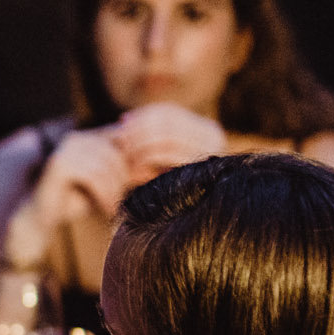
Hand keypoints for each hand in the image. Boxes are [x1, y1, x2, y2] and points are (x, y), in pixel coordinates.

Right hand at [34, 129, 134, 222]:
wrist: (41, 217)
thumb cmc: (75, 201)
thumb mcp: (104, 183)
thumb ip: (123, 172)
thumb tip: (154, 169)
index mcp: (88, 136)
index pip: (122, 139)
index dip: (136, 160)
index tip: (144, 183)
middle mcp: (76, 137)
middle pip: (116, 152)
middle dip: (125, 178)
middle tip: (128, 201)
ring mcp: (65, 149)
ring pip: (106, 165)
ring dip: (115, 190)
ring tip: (116, 208)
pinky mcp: (59, 164)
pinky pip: (92, 175)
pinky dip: (104, 194)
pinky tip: (106, 208)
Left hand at [111, 103, 226, 184]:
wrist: (194, 221)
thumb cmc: (168, 186)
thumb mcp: (162, 156)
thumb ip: (149, 135)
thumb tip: (124, 120)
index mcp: (208, 130)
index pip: (168, 113)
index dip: (143, 116)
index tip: (122, 122)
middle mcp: (215, 139)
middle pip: (167, 124)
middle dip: (139, 131)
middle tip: (119, 140)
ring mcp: (211, 154)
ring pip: (167, 138)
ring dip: (141, 146)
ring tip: (125, 156)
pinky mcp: (203, 169)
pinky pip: (170, 156)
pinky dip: (149, 161)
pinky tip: (135, 173)